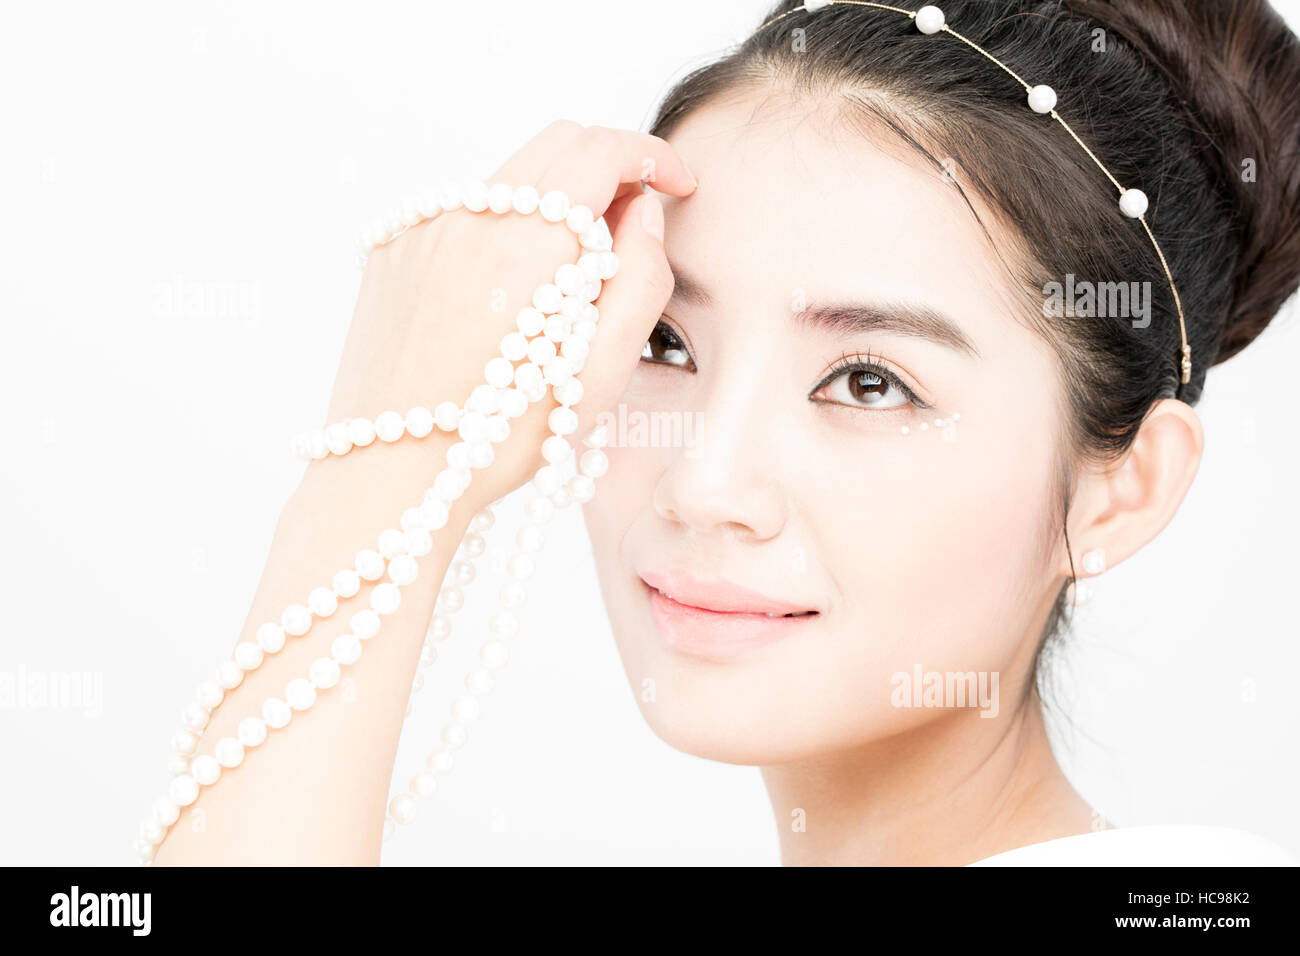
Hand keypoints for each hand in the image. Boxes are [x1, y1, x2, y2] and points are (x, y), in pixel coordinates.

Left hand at [318, 120, 696, 512]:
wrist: (392, 472)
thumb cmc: (502, 439)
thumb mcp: (601, 373)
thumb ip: (640, 279)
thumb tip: (643, 213)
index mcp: (530, 248)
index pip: (601, 151)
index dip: (651, 157)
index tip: (674, 184)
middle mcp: (471, 221)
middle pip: (556, 144)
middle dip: (607, 167)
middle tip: (630, 225)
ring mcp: (424, 231)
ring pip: (509, 175)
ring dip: (553, 199)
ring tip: (566, 272)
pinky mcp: (393, 250)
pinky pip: (463, 210)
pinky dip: (501, 226)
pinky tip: (507, 292)